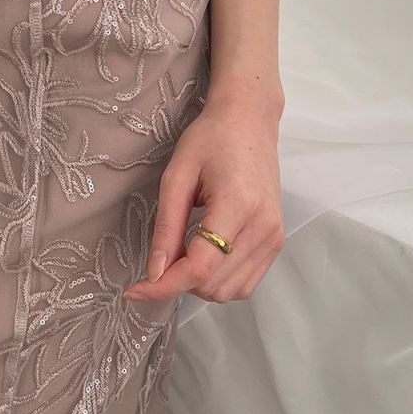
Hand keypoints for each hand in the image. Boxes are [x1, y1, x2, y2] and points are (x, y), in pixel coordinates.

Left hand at [124, 92, 283, 303]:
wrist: (249, 122)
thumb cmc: (210, 139)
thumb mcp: (176, 175)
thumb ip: (166, 226)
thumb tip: (154, 272)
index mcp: (238, 206)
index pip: (200, 267)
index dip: (164, 286)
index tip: (134, 290)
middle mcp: (264, 227)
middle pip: (214, 284)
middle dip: (178, 281)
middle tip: (160, 257)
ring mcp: (275, 236)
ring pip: (231, 291)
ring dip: (199, 284)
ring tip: (182, 253)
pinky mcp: (277, 241)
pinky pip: (245, 283)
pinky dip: (219, 281)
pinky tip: (204, 257)